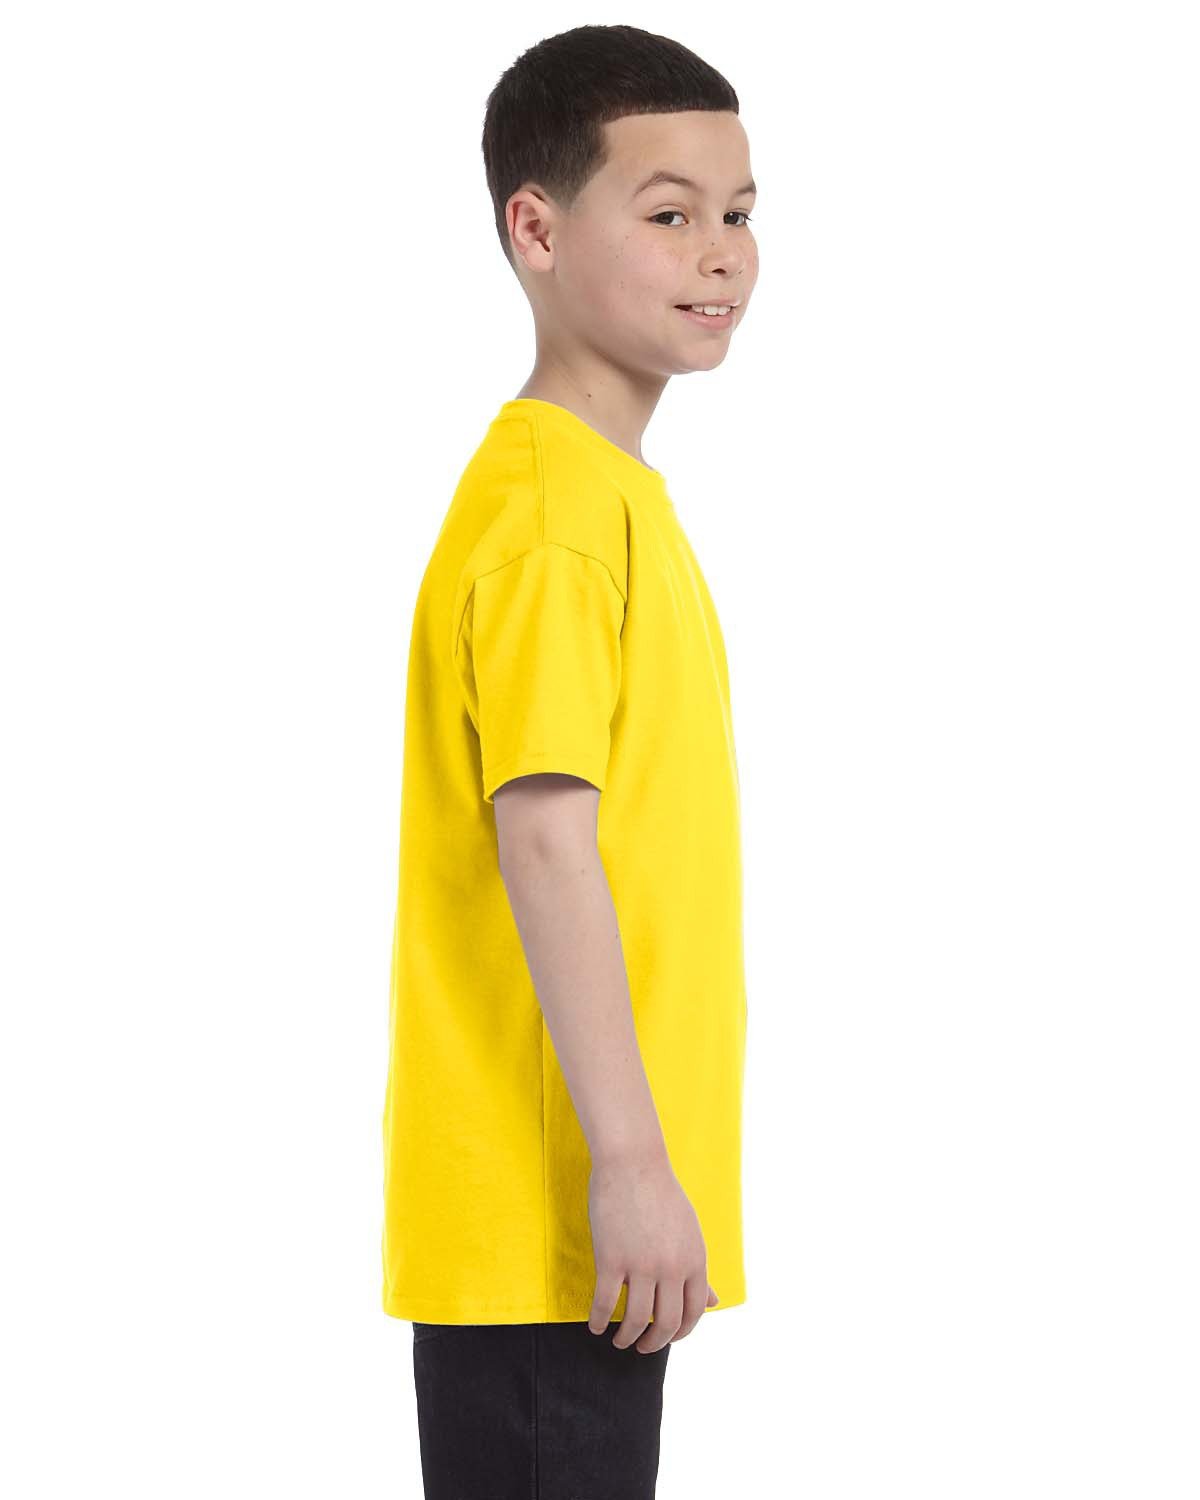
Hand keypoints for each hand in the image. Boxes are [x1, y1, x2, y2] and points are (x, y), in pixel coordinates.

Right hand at [586, 1148, 719, 1351]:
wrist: (633, 1161)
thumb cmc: (660, 1192)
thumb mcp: (689, 1231)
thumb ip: (697, 1269)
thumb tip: (712, 1301)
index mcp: (695, 1259)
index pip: (694, 1312)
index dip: (681, 1332)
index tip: (667, 1338)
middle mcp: (673, 1267)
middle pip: (666, 1323)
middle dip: (654, 1343)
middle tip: (642, 1347)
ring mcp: (642, 1265)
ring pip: (636, 1320)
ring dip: (627, 1338)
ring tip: (619, 1341)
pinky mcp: (612, 1259)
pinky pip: (605, 1303)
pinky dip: (599, 1320)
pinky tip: (595, 1326)